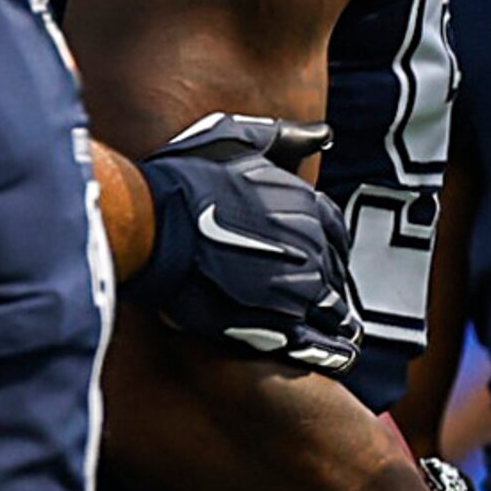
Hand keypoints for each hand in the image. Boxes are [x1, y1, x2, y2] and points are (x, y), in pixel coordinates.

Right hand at [127, 115, 359, 371]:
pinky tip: (335, 354)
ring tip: (330, 329)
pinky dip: (327, 350)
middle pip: (335, 272)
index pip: (336, 232)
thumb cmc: (189, 179)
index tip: (317, 256)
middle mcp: (311, 246)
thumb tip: (323, 135)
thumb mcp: (240, 139)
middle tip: (316, 295)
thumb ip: (286, 138)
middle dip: (328, 283)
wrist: (154, 223)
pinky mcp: (275, 322)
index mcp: (307, 206)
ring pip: (329, 308)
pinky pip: (314, 341)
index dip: (328, 246)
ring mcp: (295, 286)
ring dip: (330, 317)